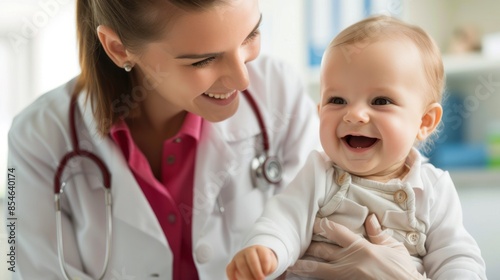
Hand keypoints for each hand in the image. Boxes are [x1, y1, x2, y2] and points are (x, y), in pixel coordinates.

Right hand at [226, 245, 277, 279]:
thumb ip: (267, 268)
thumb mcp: (269, 264)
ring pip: (241, 264)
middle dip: (256, 272)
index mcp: (260, 249)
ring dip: (247, 275)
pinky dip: (232, 276)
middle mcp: (248, 251)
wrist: (255, 258)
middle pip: (251, 260)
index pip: (264, 257)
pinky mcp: (232, 263)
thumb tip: (262, 276)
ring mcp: (239, 256)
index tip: (266, 274)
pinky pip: (229, 268)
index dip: (266, 268)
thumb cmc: (263, 262)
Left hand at [287, 214, 427, 279]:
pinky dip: (318, 278)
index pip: (336, 231)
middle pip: (323, 250)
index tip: (314, 221)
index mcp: (362, 248)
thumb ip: (378, 234)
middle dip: (309, 244)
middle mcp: (351, 262)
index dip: (322, 225)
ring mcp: (347, 277)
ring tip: (293, 263)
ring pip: (320, 270)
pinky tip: (308, 277)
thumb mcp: (394, 249)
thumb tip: (369, 218)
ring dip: (305, 265)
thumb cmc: (403, 271)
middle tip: (297, 239)